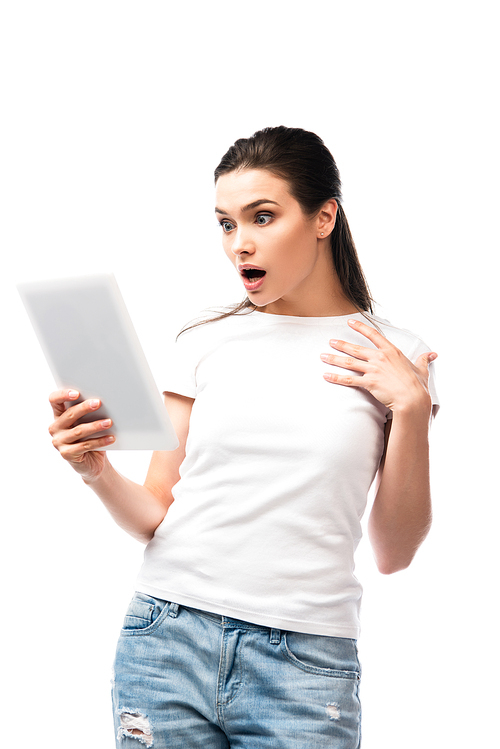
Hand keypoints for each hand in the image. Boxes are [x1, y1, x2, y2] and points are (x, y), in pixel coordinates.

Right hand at [48, 389, 114, 481]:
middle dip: (84, 408)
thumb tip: (101, 402)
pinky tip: (111, 438)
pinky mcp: (66, 454)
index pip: (54, 400)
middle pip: (69, 414)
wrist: (92, 462)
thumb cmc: (91, 437)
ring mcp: (59, 442)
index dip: (63, 395)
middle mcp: (55, 428)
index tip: (76, 393)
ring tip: (109, 422)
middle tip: (98, 403)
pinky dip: (100, 441)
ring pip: (78, 431)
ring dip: (95, 426)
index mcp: (58, 415)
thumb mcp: (88, 423)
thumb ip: (89, 412)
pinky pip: (85, 446)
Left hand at [320, 318, 436, 415]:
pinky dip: (336, 378)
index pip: (374, 335)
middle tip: (330, 341)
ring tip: (323, 356)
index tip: (350, 322)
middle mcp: (380, 358)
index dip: (360, 327)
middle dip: (341, 344)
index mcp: (391, 352)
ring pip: (349, 363)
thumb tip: (433, 354)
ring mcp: (373, 370)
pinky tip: (326, 376)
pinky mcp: (369, 383)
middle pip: (356, 349)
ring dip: (334, 359)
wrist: (413, 399)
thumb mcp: (422, 369)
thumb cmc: (418, 385)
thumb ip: (424, 360)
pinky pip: (349, 380)